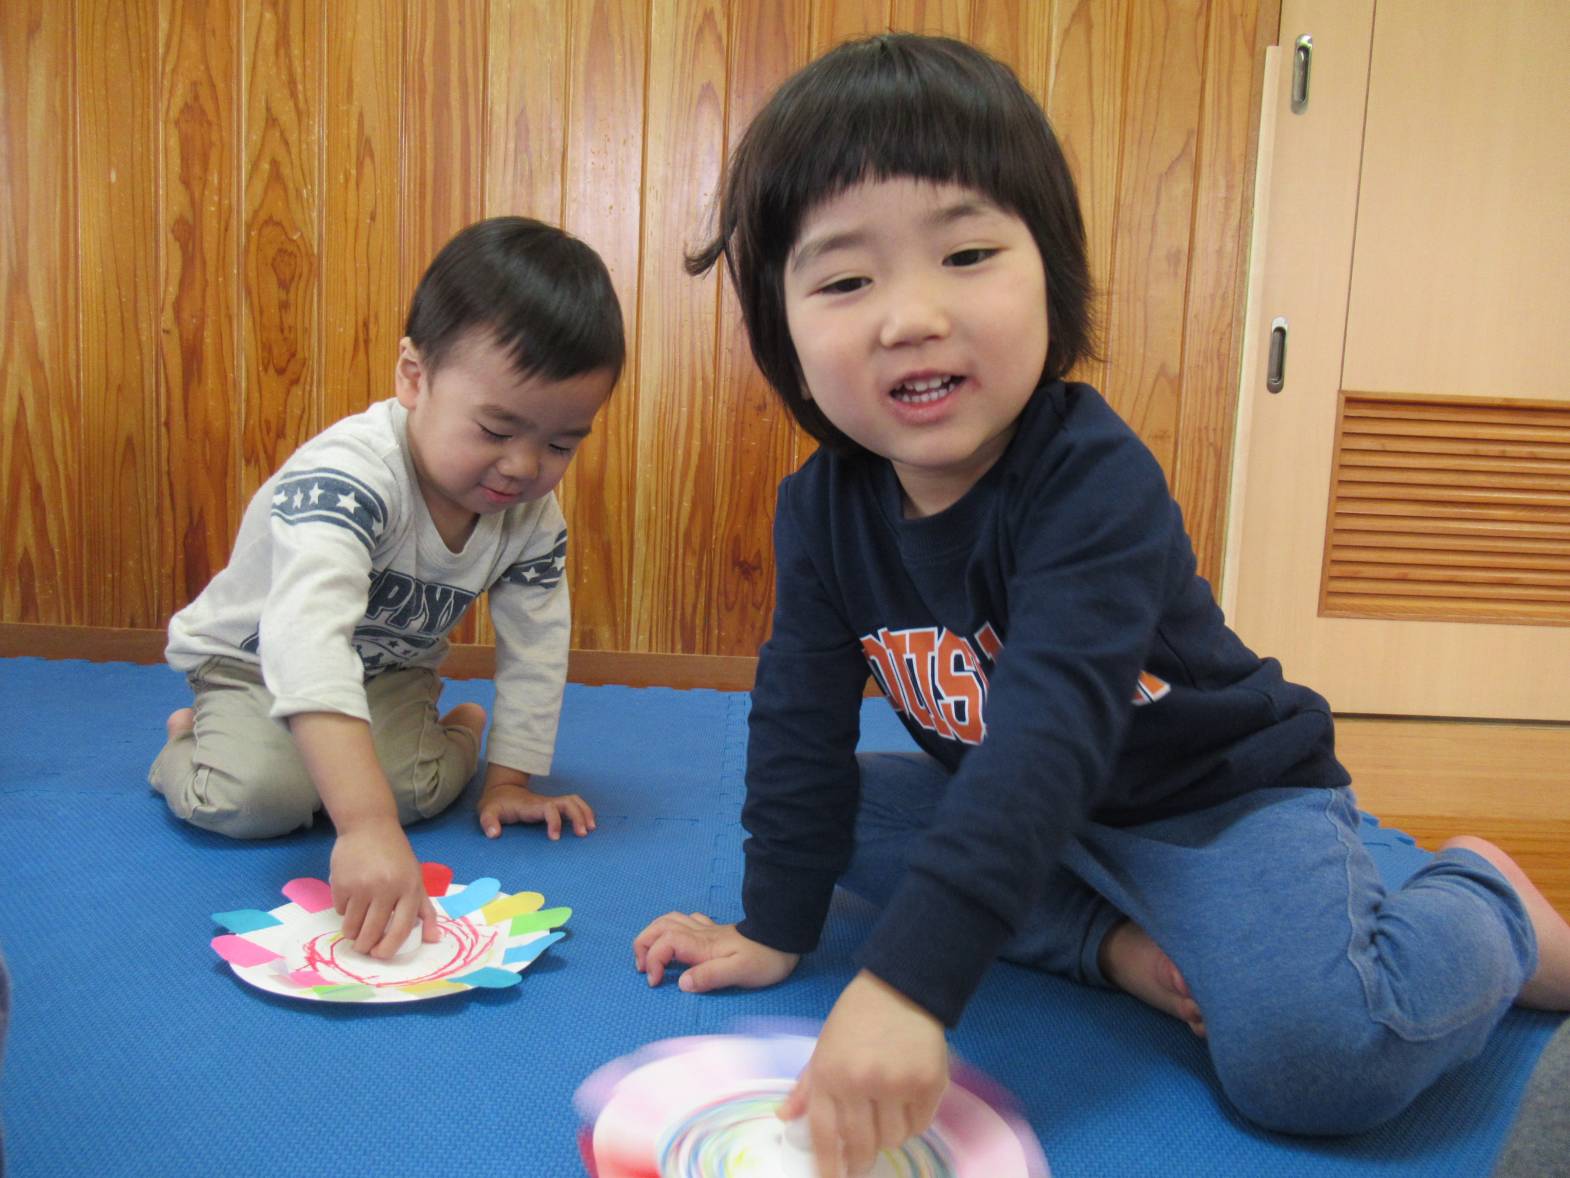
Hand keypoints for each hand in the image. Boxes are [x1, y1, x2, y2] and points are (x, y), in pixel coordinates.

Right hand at [329, 819, 437, 957]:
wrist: (369, 825)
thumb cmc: (396, 855)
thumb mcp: (415, 878)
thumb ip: (425, 910)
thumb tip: (434, 939)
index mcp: (409, 888)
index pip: (401, 928)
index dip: (390, 947)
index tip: (380, 955)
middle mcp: (387, 888)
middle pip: (373, 932)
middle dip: (366, 947)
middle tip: (363, 948)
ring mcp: (362, 885)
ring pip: (352, 927)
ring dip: (352, 933)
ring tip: (355, 927)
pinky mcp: (341, 882)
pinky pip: (340, 911)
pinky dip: (344, 911)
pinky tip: (350, 897)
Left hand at [477, 780, 595, 839]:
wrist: (501, 790)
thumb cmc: (496, 804)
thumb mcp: (487, 812)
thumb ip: (489, 822)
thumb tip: (494, 834)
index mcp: (531, 805)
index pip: (550, 808)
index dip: (554, 821)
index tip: (555, 838)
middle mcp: (545, 802)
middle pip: (569, 802)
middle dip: (578, 816)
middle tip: (583, 834)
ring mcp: (551, 803)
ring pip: (574, 801)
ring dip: (585, 812)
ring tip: (591, 829)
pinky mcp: (554, 806)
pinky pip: (573, 806)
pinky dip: (583, 812)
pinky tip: (588, 824)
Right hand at [633, 912, 798, 991]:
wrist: (784, 939)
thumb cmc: (764, 958)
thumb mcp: (739, 972)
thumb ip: (710, 977)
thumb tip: (682, 983)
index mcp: (701, 945)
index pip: (664, 944)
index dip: (652, 961)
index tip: (655, 982)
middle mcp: (699, 933)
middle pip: (659, 927)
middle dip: (643, 946)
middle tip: (644, 970)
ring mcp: (706, 930)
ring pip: (668, 920)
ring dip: (652, 935)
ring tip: (650, 957)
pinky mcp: (714, 931)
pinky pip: (685, 921)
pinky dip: (671, 928)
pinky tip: (675, 941)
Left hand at [778, 971, 947, 1177]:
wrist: (901, 987)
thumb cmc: (856, 1017)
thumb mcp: (823, 1047)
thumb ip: (806, 1086)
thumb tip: (785, 1118)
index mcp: (830, 1074)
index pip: (825, 1135)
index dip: (827, 1167)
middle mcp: (862, 1083)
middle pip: (861, 1146)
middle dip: (859, 1161)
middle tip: (860, 1163)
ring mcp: (897, 1084)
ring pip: (893, 1139)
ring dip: (888, 1136)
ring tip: (886, 1114)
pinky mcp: (929, 1083)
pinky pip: (920, 1125)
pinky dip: (913, 1123)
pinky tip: (907, 1103)